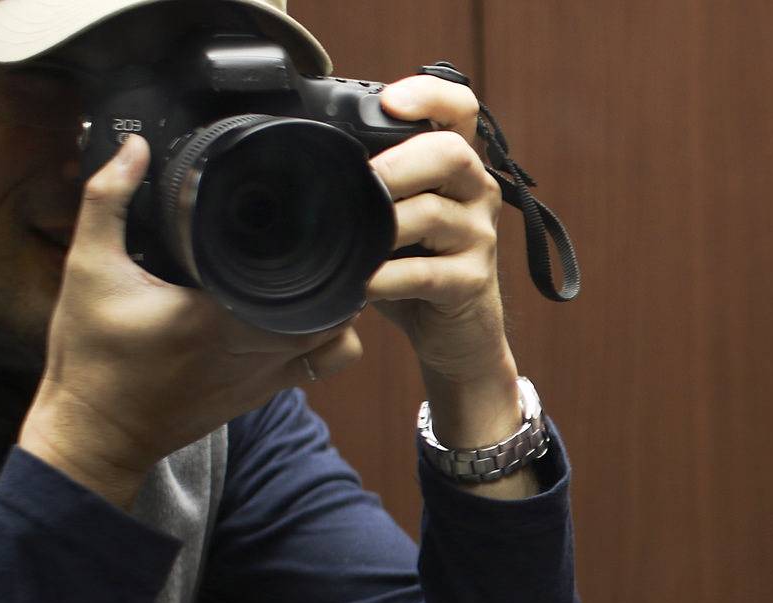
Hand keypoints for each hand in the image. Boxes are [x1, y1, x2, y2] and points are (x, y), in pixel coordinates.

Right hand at [20, 134, 361, 507]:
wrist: (96, 432)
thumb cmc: (91, 357)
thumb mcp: (89, 270)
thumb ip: (107, 203)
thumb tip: (134, 149)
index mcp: (220, 317)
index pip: (302, 282)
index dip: (319, 250)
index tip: (313, 219)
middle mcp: (256, 350)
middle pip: (336, 307)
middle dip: (336, 272)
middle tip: (323, 238)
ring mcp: (267, 377)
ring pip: (340, 340)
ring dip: (339, 307)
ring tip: (320, 273)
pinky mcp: (266, 395)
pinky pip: (323, 366)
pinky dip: (329, 340)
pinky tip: (309, 313)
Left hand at [369, 74, 522, 450]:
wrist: (455, 336)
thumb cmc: (413, 267)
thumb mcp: (391, 216)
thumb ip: (367, 185)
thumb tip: (293, 161)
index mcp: (456, 166)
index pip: (460, 108)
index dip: (430, 95)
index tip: (390, 102)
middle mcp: (476, 192)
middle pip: (451, 153)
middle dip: (400, 162)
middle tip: (363, 178)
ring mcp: (479, 237)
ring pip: (435, 214)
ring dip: (386, 224)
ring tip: (352, 238)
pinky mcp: (472, 281)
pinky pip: (427, 273)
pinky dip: (389, 276)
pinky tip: (364, 282)